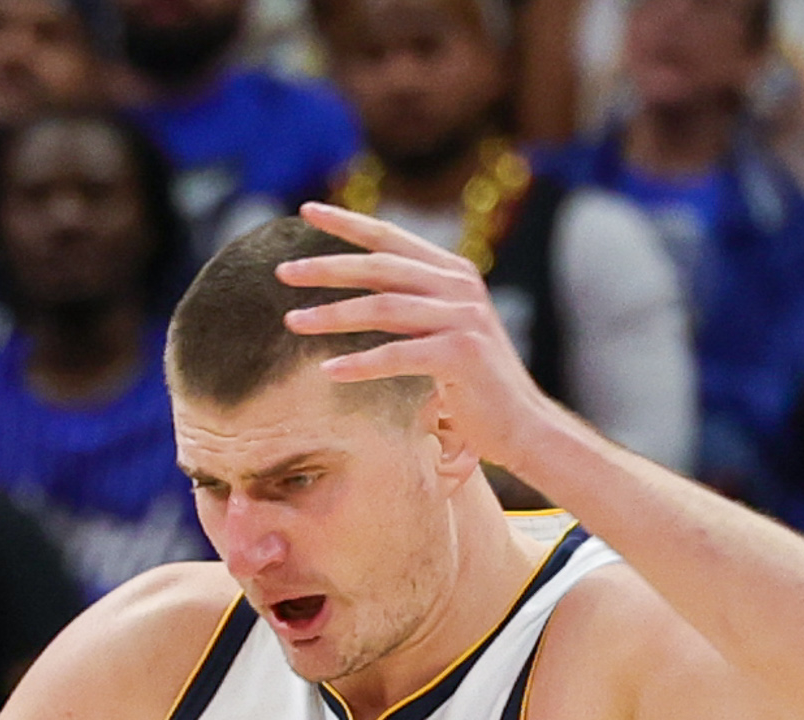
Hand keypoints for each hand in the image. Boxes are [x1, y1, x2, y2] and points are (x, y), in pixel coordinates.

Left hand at [272, 201, 563, 476]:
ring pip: (383, 307)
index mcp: (453, 273)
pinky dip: (360, 363)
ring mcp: (463, 317)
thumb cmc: (470, 384)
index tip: (306, 210)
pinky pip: (398, 355)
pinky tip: (328, 371)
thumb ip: (410, 305)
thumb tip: (355, 289)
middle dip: (327, 267)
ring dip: (332, 315)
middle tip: (282, 271)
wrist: (521, 424)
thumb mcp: (440, 331)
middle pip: (380, 267)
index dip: (347, 223)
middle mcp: (459, 286)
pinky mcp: (462, 354)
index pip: (391, 238)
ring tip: (291, 322)